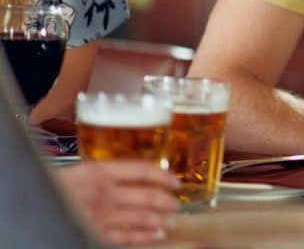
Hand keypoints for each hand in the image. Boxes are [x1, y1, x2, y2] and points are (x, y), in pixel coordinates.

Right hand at [55, 161, 179, 245]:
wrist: (25, 203)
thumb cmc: (49, 188)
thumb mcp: (76, 173)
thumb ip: (102, 174)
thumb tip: (130, 176)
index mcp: (96, 171)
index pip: (141, 170)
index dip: (162, 176)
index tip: (175, 180)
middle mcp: (102, 192)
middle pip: (146, 196)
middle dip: (165, 201)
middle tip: (176, 203)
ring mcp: (99, 216)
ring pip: (140, 218)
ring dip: (159, 219)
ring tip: (171, 219)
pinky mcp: (94, 233)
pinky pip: (126, 236)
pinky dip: (144, 236)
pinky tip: (156, 235)